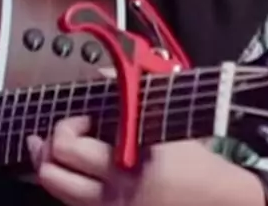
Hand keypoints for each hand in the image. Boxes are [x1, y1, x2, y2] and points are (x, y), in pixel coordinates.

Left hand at [27, 115, 266, 205]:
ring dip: (48, 166)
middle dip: (48, 146)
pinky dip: (67, 184)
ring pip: (56, 191)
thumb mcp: (167, 119)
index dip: (70, 123)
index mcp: (125, 164)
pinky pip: (75, 203)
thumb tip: (100, 75)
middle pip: (51, 173)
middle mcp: (112, 195)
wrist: (220, 202)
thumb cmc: (195, 159)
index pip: (68, 145)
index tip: (88, 115)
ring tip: (47, 147)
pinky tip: (70, 170)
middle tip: (65, 131)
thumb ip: (134, 94)